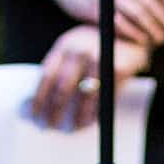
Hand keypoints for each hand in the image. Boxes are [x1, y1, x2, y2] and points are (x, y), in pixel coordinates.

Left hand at [29, 24, 150, 131]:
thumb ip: (58, 68)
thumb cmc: (95, 46)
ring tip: (71, 128)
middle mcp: (80, 52)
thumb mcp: (73, 47)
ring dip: (76, 118)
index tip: (34, 115)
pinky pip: (103, 99)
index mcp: (65, 46)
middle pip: (62, 90)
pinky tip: (88, 121)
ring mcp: (100, 60)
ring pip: (84, 99)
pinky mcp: (117, 70)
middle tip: (49, 126)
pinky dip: (95, 114)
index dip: (38, 99)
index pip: (46, 76)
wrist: (129, 34)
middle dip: (54, 112)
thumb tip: (36, 101)